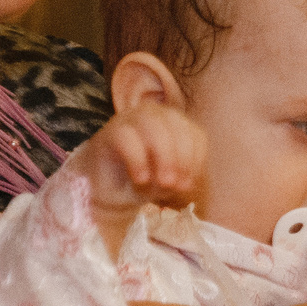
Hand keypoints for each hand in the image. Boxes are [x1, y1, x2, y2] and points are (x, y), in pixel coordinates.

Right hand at [75, 103, 206, 242]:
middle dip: (180, 158)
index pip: (195, 133)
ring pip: (152, 124)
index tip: (187, 184)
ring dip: (164, 156)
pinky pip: (127, 137)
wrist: (110, 191)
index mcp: (175, 124)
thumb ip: (180, 176)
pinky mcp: (110, 131)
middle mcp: (154, 114)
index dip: (196, 159)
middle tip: (174, 185)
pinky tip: (141, 179)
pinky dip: (138, 160)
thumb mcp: (169, 181)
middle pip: (175, 125)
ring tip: (163, 183)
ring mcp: (130, 119)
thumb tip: (184, 181)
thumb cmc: (145, 181)